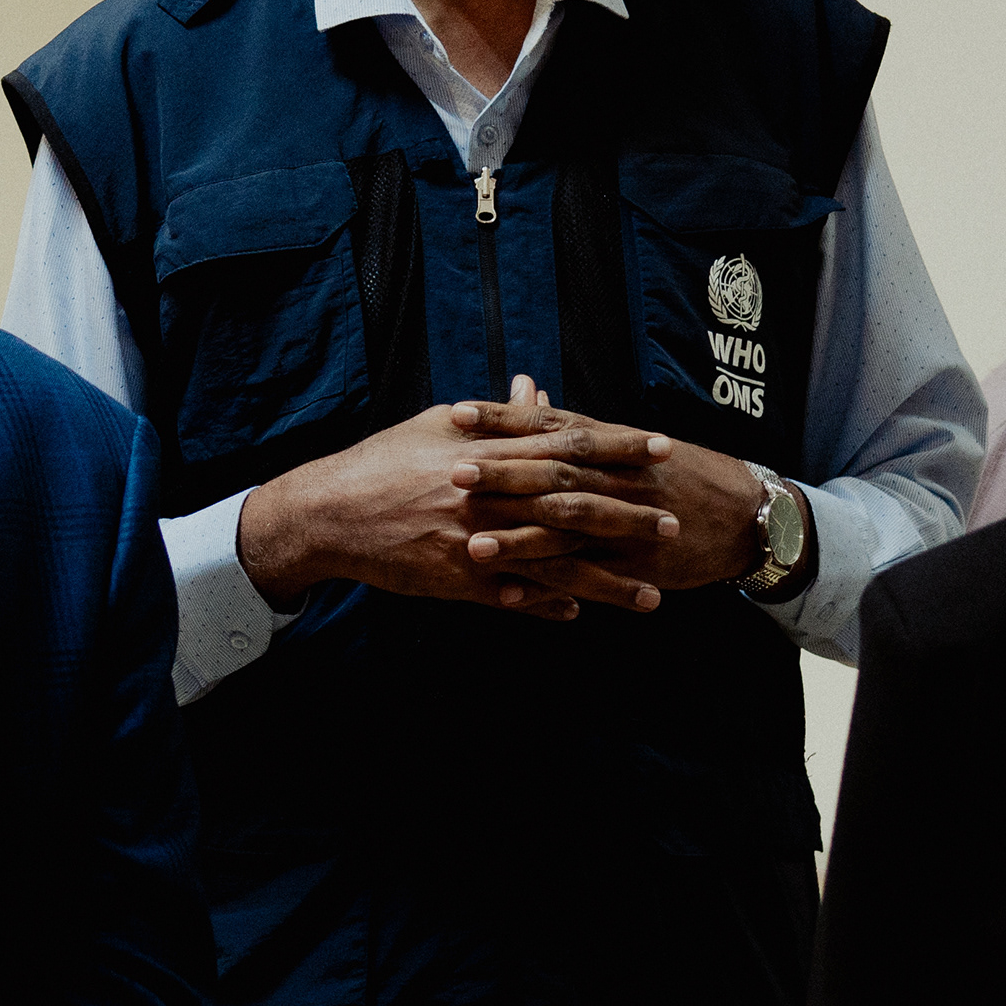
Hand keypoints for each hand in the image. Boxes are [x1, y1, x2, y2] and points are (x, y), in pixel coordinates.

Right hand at [240, 391, 668, 621]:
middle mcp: (489, 494)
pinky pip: (511, 595)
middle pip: (572, 505)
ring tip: (650, 596)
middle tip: (675, 523)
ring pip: (552, 562)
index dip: (618, 447)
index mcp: (488, 451)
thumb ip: (494, 415)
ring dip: (605, 580)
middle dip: (627, 516)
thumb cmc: (385, 461)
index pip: (568, 445)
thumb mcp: (437, 426)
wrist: (330, 511)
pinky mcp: (457, 578)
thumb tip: (535, 391)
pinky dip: (546, 605)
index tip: (662, 448)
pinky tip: (580, 614)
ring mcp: (475, 540)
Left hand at [448, 382, 784, 609]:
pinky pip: (586, 578)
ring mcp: (626, 523)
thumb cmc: (676, 472)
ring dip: (519, 539)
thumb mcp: (626, 441)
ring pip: (568, 529)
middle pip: (553, 473)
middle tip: (454, 473)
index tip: (458, 413)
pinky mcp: (634, 565)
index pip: (548, 425)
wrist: (743, 514)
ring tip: (473, 546)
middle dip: (503, 475)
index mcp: (608, 444)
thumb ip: (570, 423)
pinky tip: (511, 595)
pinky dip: (549, 587)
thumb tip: (525, 393)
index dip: (503, 420)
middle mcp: (615, 478)